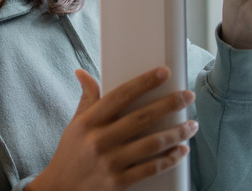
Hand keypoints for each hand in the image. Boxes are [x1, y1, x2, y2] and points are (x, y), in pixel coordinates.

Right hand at [28, 68, 197, 190]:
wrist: (60, 190)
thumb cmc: (70, 154)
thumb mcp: (75, 124)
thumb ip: (86, 99)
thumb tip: (82, 72)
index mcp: (89, 122)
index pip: (120, 96)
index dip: (144, 83)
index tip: (164, 72)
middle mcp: (99, 140)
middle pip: (141, 118)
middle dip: (169, 105)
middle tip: (188, 96)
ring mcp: (110, 163)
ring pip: (151, 144)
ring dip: (176, 133)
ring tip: (192, 124)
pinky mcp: (118, 183)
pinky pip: (150, 169)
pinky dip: (169, 159)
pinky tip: (182, 150)